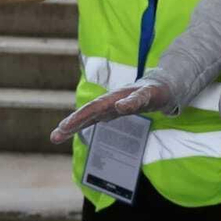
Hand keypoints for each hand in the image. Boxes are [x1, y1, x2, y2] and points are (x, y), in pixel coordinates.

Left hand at [50, 81, 169, 142]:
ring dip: (94, 110)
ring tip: (79, 120)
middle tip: (62, 129)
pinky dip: (129, 102)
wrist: (165, 85)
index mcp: (107, 106)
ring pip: (110, 102)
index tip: (56, 135)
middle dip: (77, 119)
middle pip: (93, 109)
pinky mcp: (148, 93)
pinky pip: (138, 98)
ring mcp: (130, 94)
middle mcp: (115, 98)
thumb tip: (77, 128)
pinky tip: (121, 107)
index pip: (86, 117)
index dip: (72, 125)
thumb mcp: (117, 110)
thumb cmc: (137, 98)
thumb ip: (99, 117)